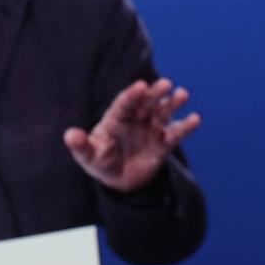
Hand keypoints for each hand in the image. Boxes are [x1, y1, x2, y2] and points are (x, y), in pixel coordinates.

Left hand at [64, 77, 200, 192]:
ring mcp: (150, 130)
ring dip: (172, 104)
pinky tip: (195, 119)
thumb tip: (69, 135)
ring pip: (162, 113)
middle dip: (155, 94)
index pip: (124, 104)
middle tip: (166, 83)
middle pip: (145, 103)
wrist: (118, 181)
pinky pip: (175, 134)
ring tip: (182, 94)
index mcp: (115, 119)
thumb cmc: (100, 162)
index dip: (132, 95)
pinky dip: (185, 127)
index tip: (141, 86)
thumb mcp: (88, 156)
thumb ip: (81, 146)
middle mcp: (134, 120)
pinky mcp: (162, 144)